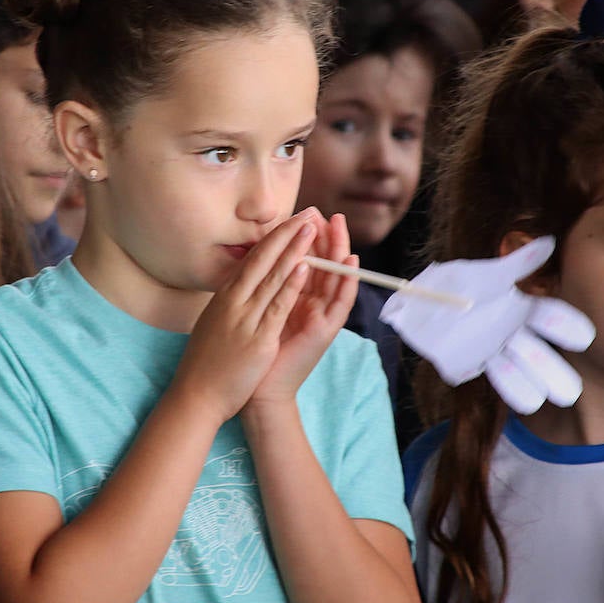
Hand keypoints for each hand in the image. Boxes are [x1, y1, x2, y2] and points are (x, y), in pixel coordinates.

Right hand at [172, 209, 317, 421]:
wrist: (195, 396)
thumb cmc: (205, 364)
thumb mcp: (215, 324)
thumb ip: (229, 305)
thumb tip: (241, 287)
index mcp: (224, 298)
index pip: (252, 260)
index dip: (273, 238)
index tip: (289, 221)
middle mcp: (233, 302)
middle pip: (263, 260)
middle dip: (286, 234)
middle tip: (306, 213)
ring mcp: (244, 318)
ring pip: (272, 277)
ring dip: (293, 250)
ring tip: (311, 227)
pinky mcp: (257, 338)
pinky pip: (277, 305)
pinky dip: (291, 284)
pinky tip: (303, 266)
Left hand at [246, 211, 358, 408]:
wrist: (255, 389)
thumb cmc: (252, 351)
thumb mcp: (259, 309)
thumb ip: (266, 286)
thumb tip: (261, 256)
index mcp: (295, 297)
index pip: (306, 259)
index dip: (307, 237)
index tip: (304, 213)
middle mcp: (311, 304)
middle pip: (324, 264)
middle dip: (328, 237)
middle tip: (329, 213)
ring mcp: (320, 317)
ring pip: (335, 277)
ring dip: (340, 250)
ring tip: (340, 226)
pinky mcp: (325, 331)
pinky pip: (341, 303)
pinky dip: (347, 282)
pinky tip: (351, 262)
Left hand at [379, 236, 594, 414]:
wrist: (416, 301)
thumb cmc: (455, 283)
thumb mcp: (485, 274)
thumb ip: (518, 264)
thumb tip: (549, 243)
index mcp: (517, 307)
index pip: (549, 317)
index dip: (565, 326)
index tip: (584, 337)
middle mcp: (511, 332)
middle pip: (539, 354)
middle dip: (554, 372)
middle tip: (571, 392)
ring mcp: (493, 350)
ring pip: (518, 370)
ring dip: (529, 385)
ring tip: (539, 400)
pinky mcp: (472, 364)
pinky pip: (492, 378)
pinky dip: (506, 387)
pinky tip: (521, 400)